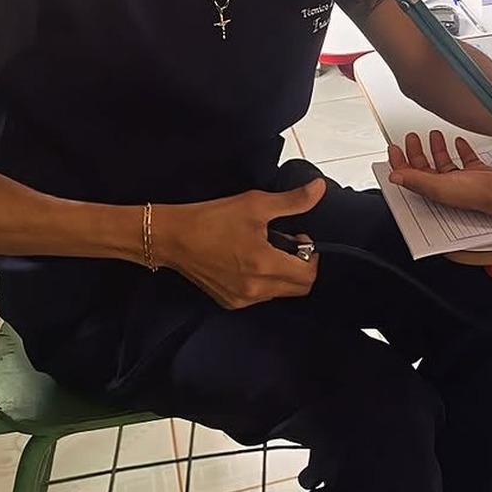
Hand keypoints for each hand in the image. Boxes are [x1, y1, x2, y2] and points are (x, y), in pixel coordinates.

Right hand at [150, 179, 324, 309]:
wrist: (173, 237)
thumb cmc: (213, 218)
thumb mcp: (256, 204)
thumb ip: (293, 201)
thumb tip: (319, 189)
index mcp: (265, 266)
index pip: (309, 275)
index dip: (312, 255)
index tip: (298, 237)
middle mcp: (255, 289)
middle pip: (299, 288)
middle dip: (301, 266)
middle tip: (285, 242)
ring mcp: (241, 299)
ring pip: (280, 293)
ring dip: (283, 274)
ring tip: (266, 249)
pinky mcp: (228, 302)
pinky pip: (260, 297)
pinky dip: (264, 282)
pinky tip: (249, 261)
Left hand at [388, 132, 491, 220]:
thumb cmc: (481, 194)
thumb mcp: (442, 186)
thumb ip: (417, 180)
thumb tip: (394, 176)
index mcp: (436, 191)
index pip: (411, 176)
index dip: (399, 162)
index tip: (393, 147)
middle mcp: (448, 186)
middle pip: (425, 168)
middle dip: (416, 152)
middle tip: (411, 137)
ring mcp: (464, 179)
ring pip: (444, 162)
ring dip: (436, 148)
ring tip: (433, 135)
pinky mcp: (479, 172)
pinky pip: (465, 159)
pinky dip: (460, 149)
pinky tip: (458, 141)